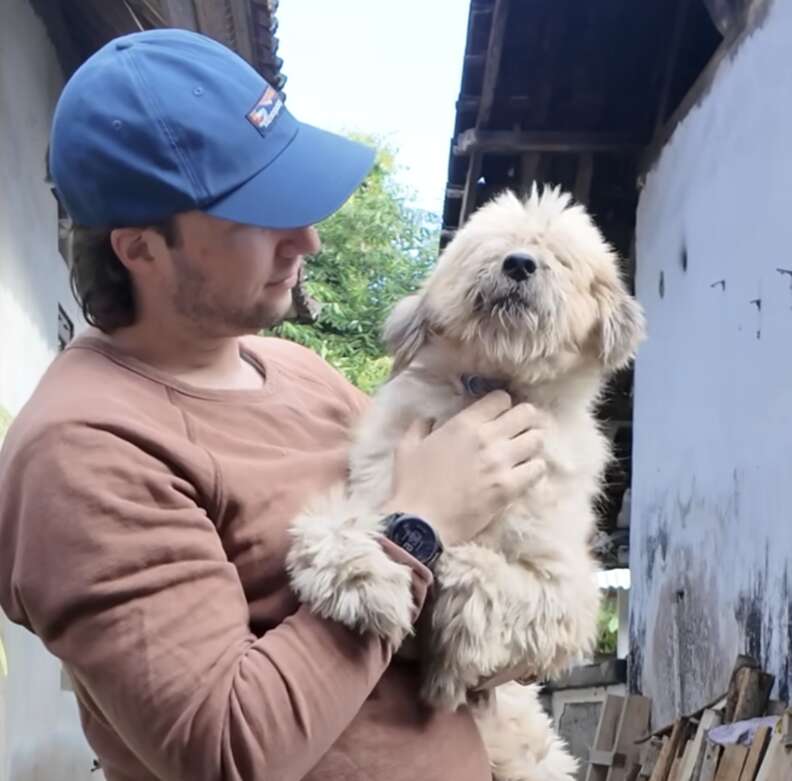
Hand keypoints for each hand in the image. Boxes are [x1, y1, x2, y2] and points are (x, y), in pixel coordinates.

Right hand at [383, 391, 545, 545]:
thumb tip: (429, 419)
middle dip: (523, 420)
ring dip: (530, 444)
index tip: (498, 415)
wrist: (420, 524)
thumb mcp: (407, 447)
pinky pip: (538, 469)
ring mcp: (501, 463)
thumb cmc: (410, 485)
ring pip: (536, 439)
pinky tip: (524, 474)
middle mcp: (487, 438)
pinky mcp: (510, 488)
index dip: (502, 405)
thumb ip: (420, 426)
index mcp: (463, 424)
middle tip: (516, 431)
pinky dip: (534, 469)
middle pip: (526, 414)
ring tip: (522, 453)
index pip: (501, 399)